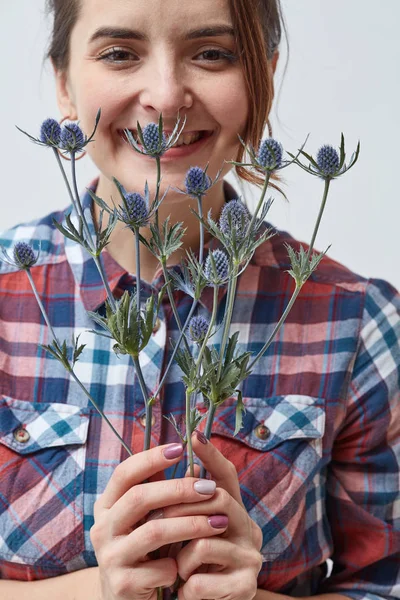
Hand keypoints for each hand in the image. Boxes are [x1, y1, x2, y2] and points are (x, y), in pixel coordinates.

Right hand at [90, 442, 228, 599]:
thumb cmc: (144, 552)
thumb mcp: (146, 519)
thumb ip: (159, 490)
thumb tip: (192, 459)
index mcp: (107, 506)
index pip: (124, 473)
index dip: (151, 458)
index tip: (180, 448)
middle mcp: (102, 528)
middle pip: (140, 498)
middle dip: (179, 489)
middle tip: (210, 487)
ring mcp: (109, 557)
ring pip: (154, 531)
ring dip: (191, 524)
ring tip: (219, 522)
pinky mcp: (122, 584)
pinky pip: (159, 568)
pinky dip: (178, 564)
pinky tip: (189, 566)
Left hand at [161, 431, 263, 599]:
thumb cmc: (193, 567)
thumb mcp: (187, 532)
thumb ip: (183, 504)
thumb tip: (167, 464)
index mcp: (233, 512)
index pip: (228, 476)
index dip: (212, 455)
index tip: (195, 435)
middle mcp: (249, 530)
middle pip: (218, 500)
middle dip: (182, 507)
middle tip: (156, 517)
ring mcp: (251, 558)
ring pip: (204, 543)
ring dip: (181, 558)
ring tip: (176, 568)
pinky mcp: (245, 587)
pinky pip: (201, 581)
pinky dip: (185, 588)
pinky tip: (183, 591)